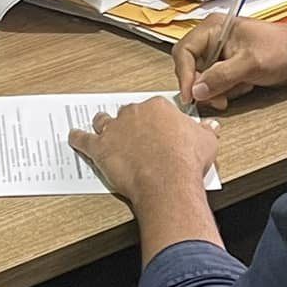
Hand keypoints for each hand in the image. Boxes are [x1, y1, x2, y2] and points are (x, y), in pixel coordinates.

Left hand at [67, 98, 219, 204]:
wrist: (167, 180)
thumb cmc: (185, 160)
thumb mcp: (206, 142)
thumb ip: (206, 131)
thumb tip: (212, 126)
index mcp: (158, 107)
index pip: (153, 108)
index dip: (154, 121)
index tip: (157, 129)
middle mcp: (134, 114)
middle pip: (127, 114)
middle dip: (130, 123)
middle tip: (134, 136)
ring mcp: (115, 130)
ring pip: (104, 122)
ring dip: (103, 126)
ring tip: (102, 129)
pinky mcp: (100, 149)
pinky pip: (83, 140)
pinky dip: (77, 139)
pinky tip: (74, 137)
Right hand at [171, 16, 286, 109]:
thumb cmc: (279, 49)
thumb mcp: (249, 63)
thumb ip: (221, 76)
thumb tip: (197, 91)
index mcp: (213, 28)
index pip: (184, 52)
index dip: (184, 75)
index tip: (190, 96)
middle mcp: (211, 38)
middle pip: (191, 67)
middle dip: (205, 86)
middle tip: (219, 99)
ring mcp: (218, 52)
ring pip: (203, 79)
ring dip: (219, 89)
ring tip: (241, 87)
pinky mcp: (225, 64)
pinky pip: (215, 82)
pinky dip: (227, 89)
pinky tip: (245, 85)